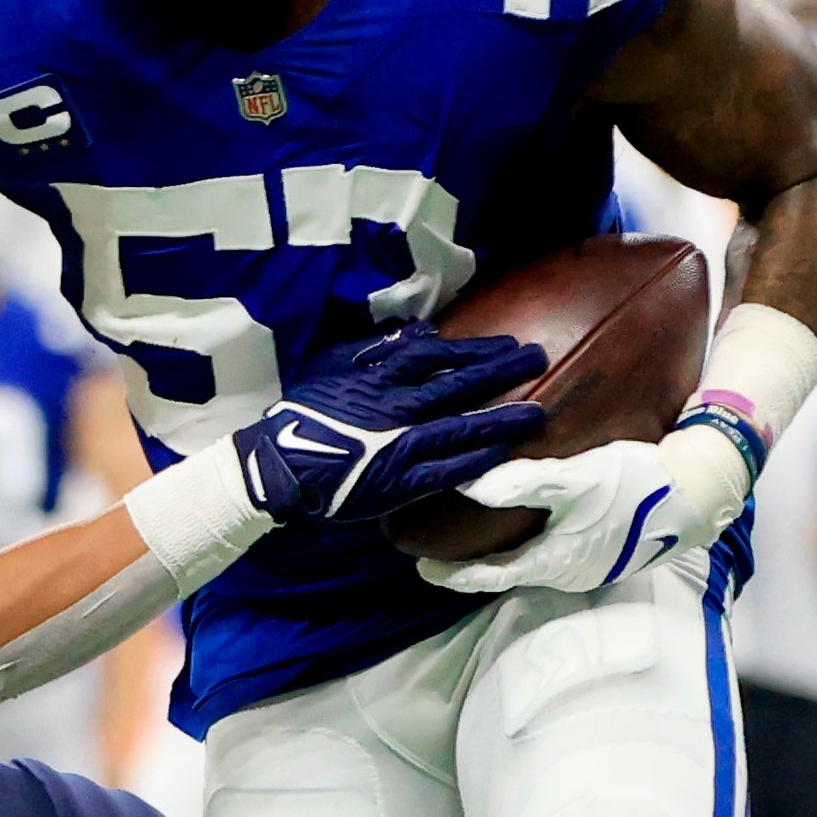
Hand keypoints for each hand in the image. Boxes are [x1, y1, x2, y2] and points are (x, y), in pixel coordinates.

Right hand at [230, 326, 547, 522]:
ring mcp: (400, 446)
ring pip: (460, 428)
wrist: (278, 466)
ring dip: (500, 418)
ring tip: (536, 412)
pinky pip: (444, 472)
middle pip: (459, 384)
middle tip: (537, 358)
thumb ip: (376, 350)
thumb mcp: (333, 367)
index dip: (475, 349)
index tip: (507, 345)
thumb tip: (419, 335)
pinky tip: (500, 453)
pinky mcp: (399, 482)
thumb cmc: (302, 414)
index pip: (438, 356)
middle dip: (501, 371)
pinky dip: (473, 462)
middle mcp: (397, 407)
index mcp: (380, 378)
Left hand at [413, 422, 749, 596]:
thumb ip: (523, 484)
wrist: (697, 494)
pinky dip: (532, 550)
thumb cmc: (637, 484)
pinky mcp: (607, 560)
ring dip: (503, 558)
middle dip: (473, 566)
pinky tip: (530, 531)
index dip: (451, 574)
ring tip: (477, 540)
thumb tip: (470, 487)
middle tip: (438, 552)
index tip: (421, 566)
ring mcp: (591, 572)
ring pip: (533, 569)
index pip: (488, 577)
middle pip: (508, 576)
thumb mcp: (576, 479)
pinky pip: (557, 560)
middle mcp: (569, 577)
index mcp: (554, 562)